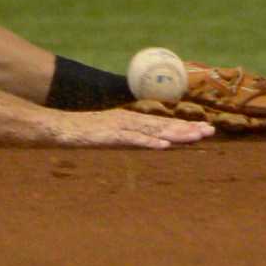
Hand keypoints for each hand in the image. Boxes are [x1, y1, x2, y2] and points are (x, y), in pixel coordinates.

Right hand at [53, 107, 216, 148]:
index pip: (160, 123)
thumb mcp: (105, 134)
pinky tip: (164, 145)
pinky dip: (148, 142)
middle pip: (162, 125)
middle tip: (210, 131)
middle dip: (186, 128)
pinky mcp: (108, 136)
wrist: (55, 127)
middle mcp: (127, 120)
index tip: (203, 128)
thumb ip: (122, 136)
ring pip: (152, 130)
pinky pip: (132, 139)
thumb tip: (139, 141)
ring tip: (195, 136)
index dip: (182, 125)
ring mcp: (118, 127)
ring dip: (175, 133)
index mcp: (127, 120)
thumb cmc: (78, 132)